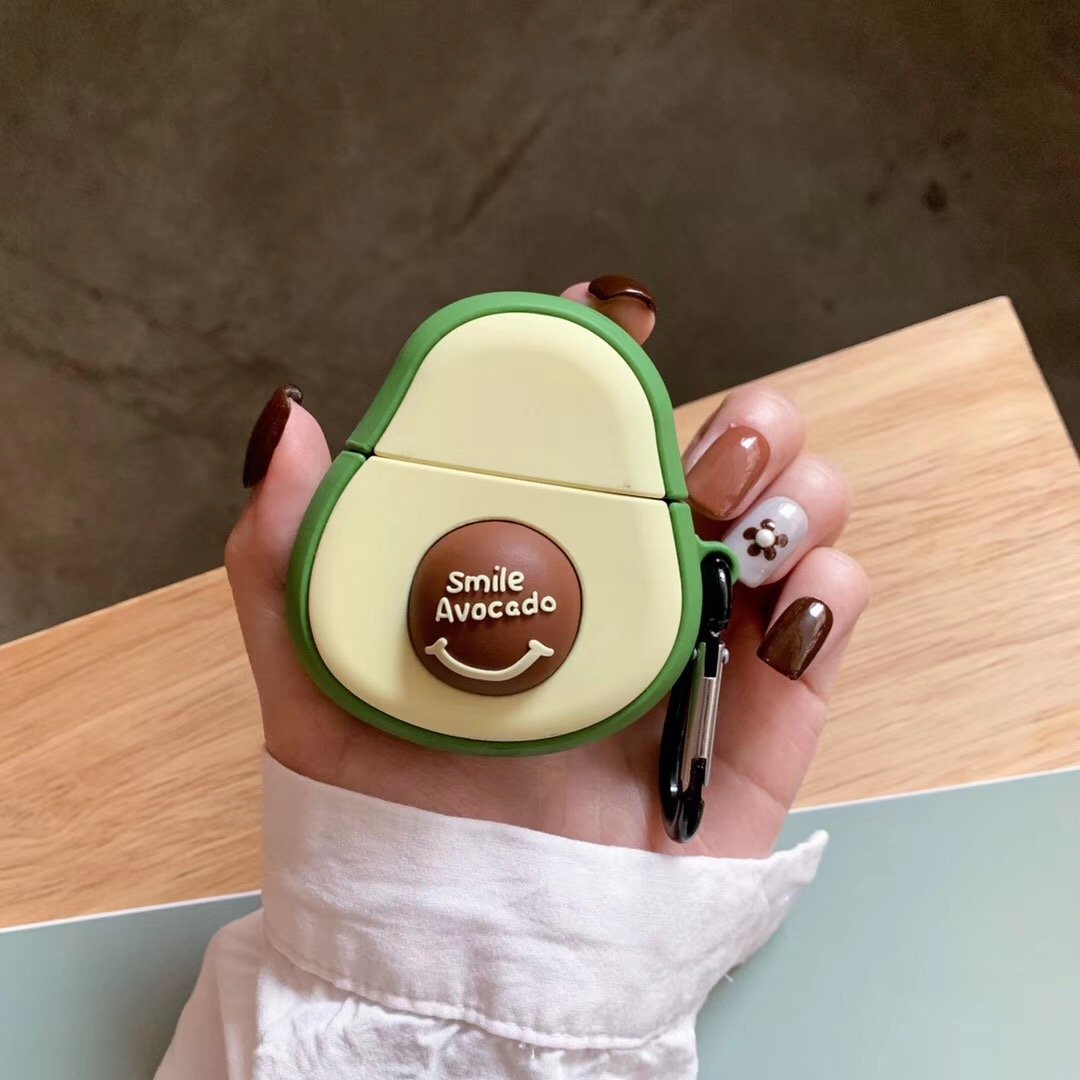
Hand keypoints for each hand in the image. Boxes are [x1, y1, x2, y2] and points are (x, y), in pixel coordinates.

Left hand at [226, 276, 868, 857]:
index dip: (614, 360)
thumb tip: (289, 418)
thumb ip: (285, 552)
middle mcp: (634, 580)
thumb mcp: (314, 673)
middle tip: (693, 458)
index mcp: (545, 552)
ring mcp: (708, 638)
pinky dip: (830, 583)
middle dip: (743, 422)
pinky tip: (785, 600)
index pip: (594, 430)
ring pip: (797, 512)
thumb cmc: (393, 807)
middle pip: (726, 455)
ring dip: (798, 484)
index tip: (612, 318)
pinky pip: (832, 613)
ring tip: (736, 521)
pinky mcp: (767, 709)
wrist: (472, 941)